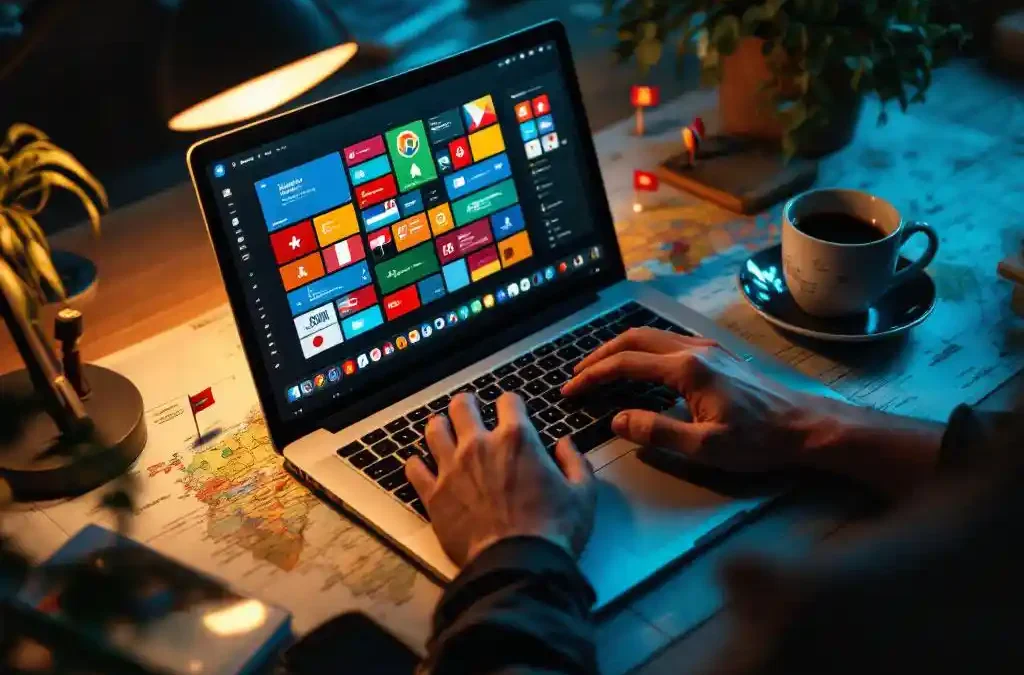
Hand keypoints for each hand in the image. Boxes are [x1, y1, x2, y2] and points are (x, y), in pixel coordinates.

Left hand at [405, 392, 596, 565]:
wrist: (518, 565)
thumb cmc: (553, 530)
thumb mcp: (582, 494)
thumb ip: (576, 462)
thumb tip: (566, 445)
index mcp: (517, 439)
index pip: (508, 401)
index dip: (510, 403)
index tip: (511, 410)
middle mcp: (480, 446)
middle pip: (462, 406)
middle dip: (467, 405)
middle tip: (470, 410)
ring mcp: (452, 468)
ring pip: (434, 430)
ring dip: (440, 427)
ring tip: (444, 431)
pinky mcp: (434, 495)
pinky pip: (414, 469)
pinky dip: (416, 464)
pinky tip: (421, 465)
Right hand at [562, 327, 821, 471]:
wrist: (807, 427)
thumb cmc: (759, 441)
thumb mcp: (704, 448)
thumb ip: (656, 432)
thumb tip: (616, 419)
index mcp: (687, 369)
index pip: (625, 364)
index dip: (593, 375)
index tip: (570, 389)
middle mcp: (694, 350)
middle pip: (634, 338)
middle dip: (600, 354)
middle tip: (578, 374)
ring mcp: (708, 349)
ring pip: (651, 336)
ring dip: (621, 348)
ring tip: (600, 368)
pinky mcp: (718, 355)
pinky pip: (668, 342)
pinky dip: (642, 349)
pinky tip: (640, 367)